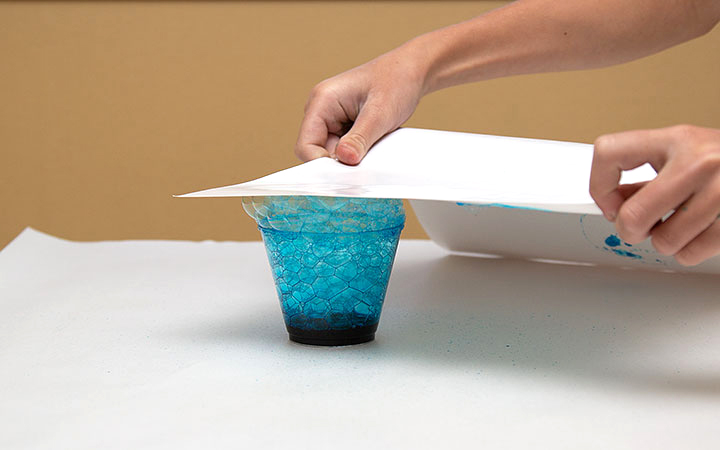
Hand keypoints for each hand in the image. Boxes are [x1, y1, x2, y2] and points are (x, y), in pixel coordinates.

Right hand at [295, 46, 427, 164]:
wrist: (412, 72)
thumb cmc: (396, 80)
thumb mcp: (380, 113)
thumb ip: (360, 138)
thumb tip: (344, 160)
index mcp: (322, 101)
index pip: (305, 145)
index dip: (320, 164)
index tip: (342, 176)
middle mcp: (321, 110)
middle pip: (317, 152)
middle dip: (339, 162)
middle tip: (364, 164)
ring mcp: (332, 119)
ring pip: (332, 153)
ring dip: (351, 157)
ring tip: (373, 146)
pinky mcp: (344, 126)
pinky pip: (345, 149)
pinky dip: (358, 153)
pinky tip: (374, 144)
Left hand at [590, 125, 719, 265]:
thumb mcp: (681, 154)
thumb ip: (643, 176)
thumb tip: (610, 204)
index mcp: (675, 139)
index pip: (609, 152)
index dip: (599, 185)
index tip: (610, 200)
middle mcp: (699, 160)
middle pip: (633, 215)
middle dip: (630, 229)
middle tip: (640, 226)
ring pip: (663, 241)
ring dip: (665, 242)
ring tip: (676, 226)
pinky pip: (692, 252)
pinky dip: (689, 251)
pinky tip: (696, 234)